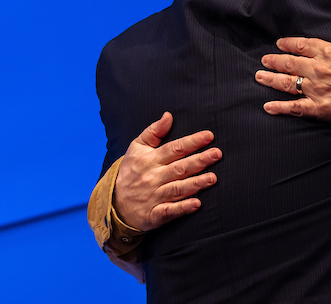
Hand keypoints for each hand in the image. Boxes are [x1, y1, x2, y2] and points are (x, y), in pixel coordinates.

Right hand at [113, 112, 220, 232]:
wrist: (114, 203)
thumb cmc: (131, 171)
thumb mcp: (136, 148)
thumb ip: (154, 131)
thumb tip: (169, 115)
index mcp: (150, 160)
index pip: (174, 149)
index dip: (192, 142)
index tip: (209, 136)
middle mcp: (153, 178)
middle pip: (179, 168)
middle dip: (199, 161)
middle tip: (217, 154)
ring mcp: (154, 196)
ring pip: (177, 189)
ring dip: (195, 184)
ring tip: (213, 178)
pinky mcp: (154, 214)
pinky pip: (169, 211)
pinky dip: (182, 208)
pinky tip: (196, 204)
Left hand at [257, 9, 330, 125]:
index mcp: (330, 52)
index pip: (302, 45)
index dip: (288, 43)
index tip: (279, 43)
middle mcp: (318, 69)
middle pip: (289, 63)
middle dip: (274, 61)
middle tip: (264, 60)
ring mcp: (317, 90)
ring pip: (287, 84)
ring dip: (270, 80)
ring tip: (259, 77)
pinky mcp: (319, 108)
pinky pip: (294, 108)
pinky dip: (279, 108)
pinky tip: (268, 106)